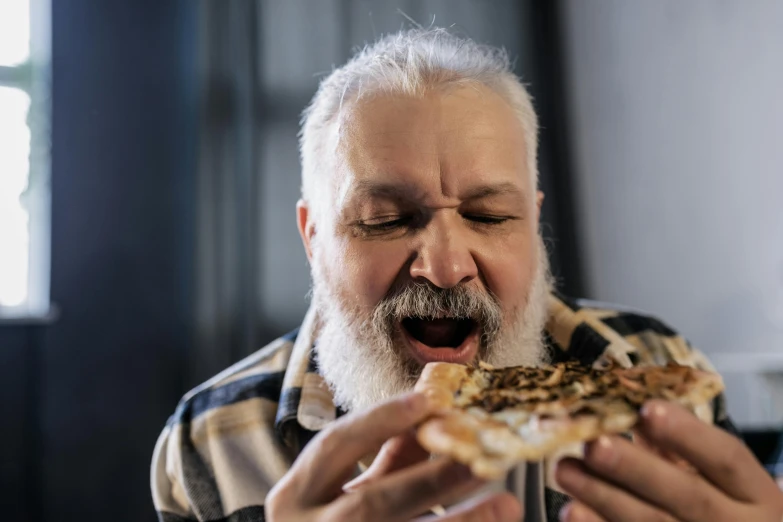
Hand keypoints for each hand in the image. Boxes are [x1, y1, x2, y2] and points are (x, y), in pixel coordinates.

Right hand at [265, 392, 521, 520]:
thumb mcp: (341, 489)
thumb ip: (385, 457)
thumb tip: (432, 418)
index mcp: (294, 497)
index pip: (333, 447)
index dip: (378, 421)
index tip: (426, 401)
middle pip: (373, 503)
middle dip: (431, 478)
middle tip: (482, 459)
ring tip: (505, 504)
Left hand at [555, 400, 782, 521]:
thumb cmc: (722, 506)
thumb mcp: (717, 476)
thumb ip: (679, 445)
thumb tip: (632, 409)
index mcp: (753, 492)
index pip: (726, 458)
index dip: (687, 434)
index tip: (648, 410)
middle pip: (686, 495)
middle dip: (635, 467)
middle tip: (593, 444)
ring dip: (603, 497)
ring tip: (565, 471)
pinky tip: (572, 511)